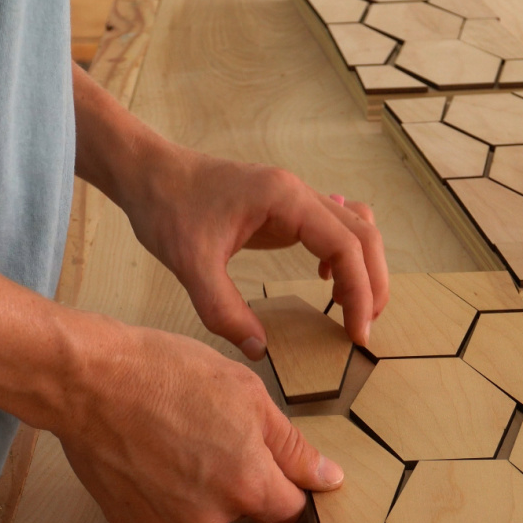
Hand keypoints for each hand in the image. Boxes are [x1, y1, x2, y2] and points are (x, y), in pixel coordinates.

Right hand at [51, 314, 343, 522]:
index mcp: (248, 484)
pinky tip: (148, 452)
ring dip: (198, 482)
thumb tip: (329, 479)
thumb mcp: (247, 393)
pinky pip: (163, 513)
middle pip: (243, 507)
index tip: (271, 461)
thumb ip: (291, 446)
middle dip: (238, 475)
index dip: (286, 483)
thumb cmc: (167, 374)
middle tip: (210, 429)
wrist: (90, 380)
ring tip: (173, 434)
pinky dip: (161, 490)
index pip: (289, 508)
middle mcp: (211, 516)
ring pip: (202, 510)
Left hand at [115, 146, 388, 359]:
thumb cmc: (167, 207)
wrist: (149, 174)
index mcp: (285, 199)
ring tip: (354, 307)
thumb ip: (223, 310)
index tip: (356, 332)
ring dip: (364, 266)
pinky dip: (343, 253)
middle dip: (373, 283)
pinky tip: (323, 278)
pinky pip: (333, 225)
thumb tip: (258, 348)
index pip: (346, 247)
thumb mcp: (190, 265)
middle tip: (363, 328)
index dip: (360, 292)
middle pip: (363, 235)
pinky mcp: (284, 206)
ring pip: (354, 228)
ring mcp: (294, 197)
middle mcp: (298, 192)